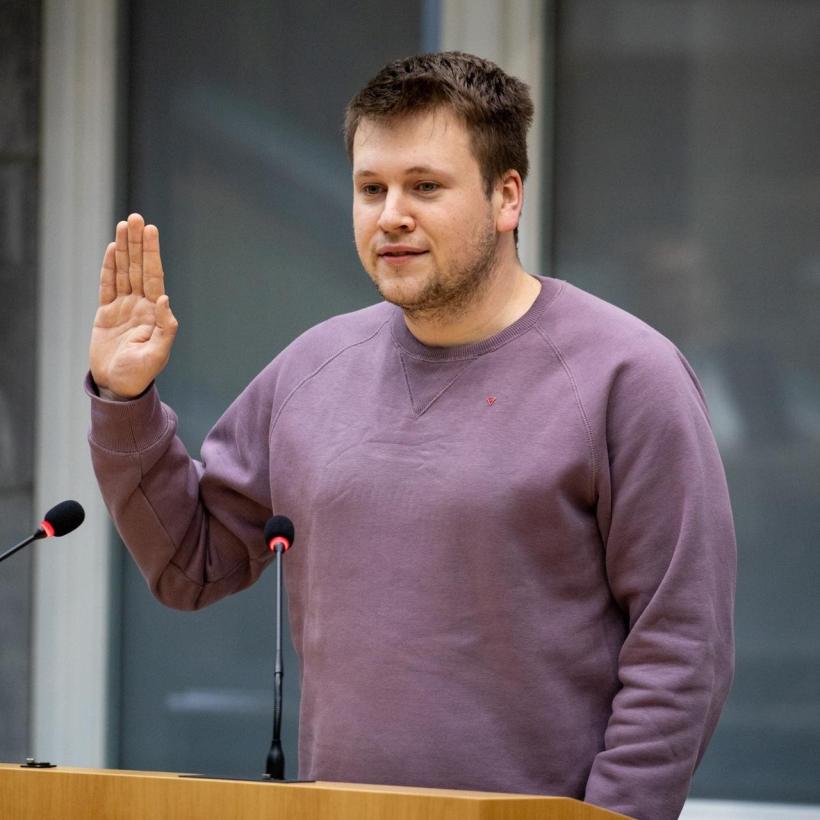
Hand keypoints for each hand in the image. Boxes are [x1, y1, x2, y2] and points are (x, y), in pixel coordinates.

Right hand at [90, 213, 178, 399]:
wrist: (119, 386)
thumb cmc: (140, 374)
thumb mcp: (157, 354)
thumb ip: (165, 328)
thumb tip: (164, 299)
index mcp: (154, 312)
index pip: (153, 276)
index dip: (151, 253)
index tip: (150, 231)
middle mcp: (140, 305)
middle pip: (138, 267)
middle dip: (138, 243)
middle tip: (136, 218)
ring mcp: (123, 307)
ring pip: (123, 271)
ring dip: (124, 248)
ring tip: (125, 224)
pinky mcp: (106, 312)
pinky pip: (107, 285)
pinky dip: (109, 267)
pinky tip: (113, 249)